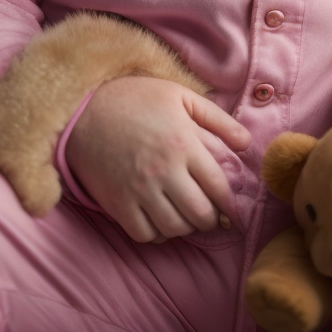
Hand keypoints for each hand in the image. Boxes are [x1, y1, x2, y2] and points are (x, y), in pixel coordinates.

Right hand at [65, 75, 250, 242]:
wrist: (84, 110)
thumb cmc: (137, 99)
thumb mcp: (180, 97)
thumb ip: (218, 120)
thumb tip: (247, 144)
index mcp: (183, 143)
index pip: (218, 186)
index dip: (229, 202)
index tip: (230, 207)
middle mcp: (163, 171)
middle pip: (200, 213)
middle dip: (212, 220)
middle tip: (212, 217)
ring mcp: (139, 190)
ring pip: (175, 228)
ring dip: (187, 228)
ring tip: (188, 219)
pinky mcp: (117, 203)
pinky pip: (144, 234)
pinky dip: (157, 234)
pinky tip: (161, 221)